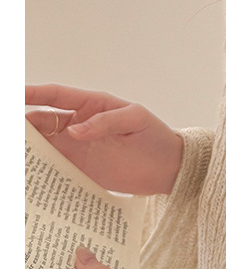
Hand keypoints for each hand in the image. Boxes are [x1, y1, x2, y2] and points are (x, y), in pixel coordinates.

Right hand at [25, 85, 182, 194]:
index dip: (33, 94)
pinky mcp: (79, 169)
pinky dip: (39, 170)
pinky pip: (53, 168)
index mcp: (91, 104)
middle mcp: (78, 124)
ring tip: (15, 154)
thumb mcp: (135, 119)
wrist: (167, 167)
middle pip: (42, 121)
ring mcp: (76, 148)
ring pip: (43, 145)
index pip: (56, 96)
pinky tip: (28, 174)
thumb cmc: (154, 136)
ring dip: (26, 148)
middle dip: (22, 124)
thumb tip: (75, 130)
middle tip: (11, 133)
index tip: (14, 95)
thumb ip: (106, 121)